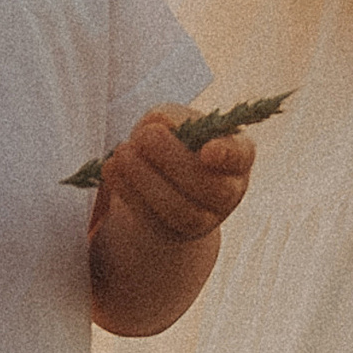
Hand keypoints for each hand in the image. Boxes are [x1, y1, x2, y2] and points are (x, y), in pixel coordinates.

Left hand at [96, 103, 255, 246]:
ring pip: (182, 212)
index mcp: (238, 155)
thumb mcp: (173, 119)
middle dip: (174, 163)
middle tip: (143, 137)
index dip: (227, 156)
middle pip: (211, 188)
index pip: (241, 157)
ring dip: (147, 181)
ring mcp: (205, 219)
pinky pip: (155, 221)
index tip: (206, 151)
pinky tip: (112, 170)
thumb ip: (169, 118)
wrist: (159, 172)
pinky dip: (130, 194)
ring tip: (122, 153)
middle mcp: (229, 191)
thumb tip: (158, 124)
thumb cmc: (174, 136)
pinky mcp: (175, 234)